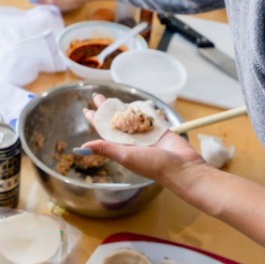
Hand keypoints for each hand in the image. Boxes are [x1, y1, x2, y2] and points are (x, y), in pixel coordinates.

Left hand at [81, 93, 206, 186]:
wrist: (183, 167)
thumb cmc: (154, 165)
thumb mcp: (125, 156)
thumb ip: (105, 148)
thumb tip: (81, 147)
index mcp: (122, 147)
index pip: (104, 130)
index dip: (95, 120)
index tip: (86, 110)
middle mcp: (132, 140)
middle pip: (115, 121)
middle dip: (106, 109)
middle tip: (97, 96)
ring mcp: (146, 134)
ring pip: (130, 117)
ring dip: (121, 108)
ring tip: (111, 98)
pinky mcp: (159, 129)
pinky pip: (147, 117)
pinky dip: (140, 110)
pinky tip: (133, 102)